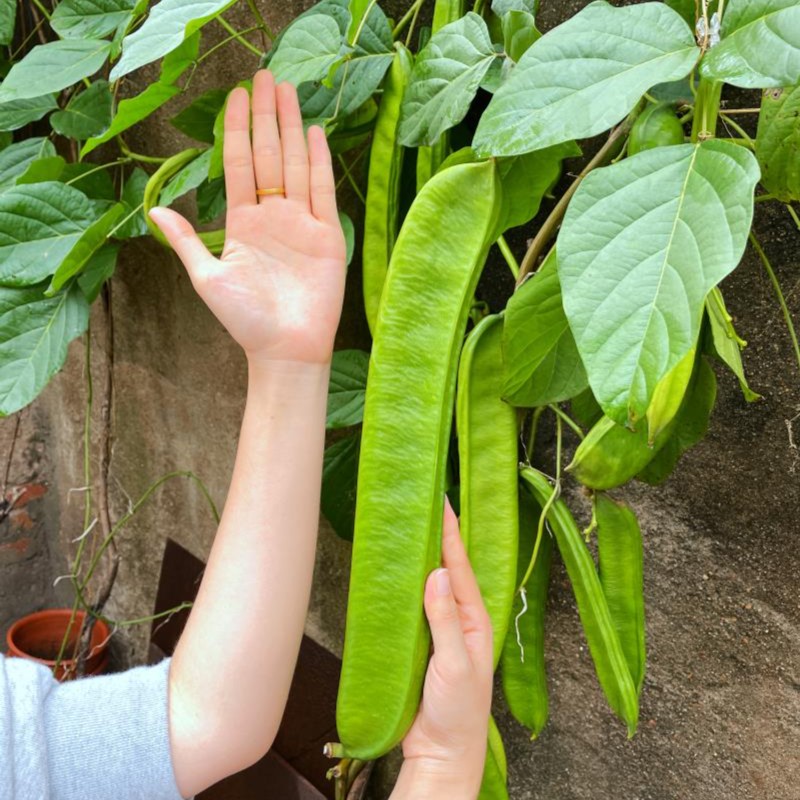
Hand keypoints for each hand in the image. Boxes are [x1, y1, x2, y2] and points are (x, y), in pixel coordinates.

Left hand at [149, 70, 346, 366]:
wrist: (285, 349)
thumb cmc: (245, 320)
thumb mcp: (207, 278)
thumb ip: (186, 241)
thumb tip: (154, 211)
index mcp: (242, 223)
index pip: (237, 165)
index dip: (235, 129)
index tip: (236, 95)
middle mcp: (272, 216)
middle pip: (267, 155)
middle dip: (266, 116)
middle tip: (265, 75)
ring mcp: (301, 223)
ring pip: (296, 164)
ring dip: (291, 127)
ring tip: (288, 90)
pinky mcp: (327, 235)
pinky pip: (323, 191)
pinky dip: (320, 162)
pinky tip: (315, 132)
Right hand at [391, 500, 493, 798]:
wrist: (442, 753)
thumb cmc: (457, 713)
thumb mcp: (453, 665)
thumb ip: (444, 621)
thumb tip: (438, 574)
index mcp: (475, 621)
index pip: (461, 568)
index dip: (451, 535)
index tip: (441, 503)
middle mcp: (459, 620)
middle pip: (446, 571)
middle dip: (436, 539)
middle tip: (422, 506)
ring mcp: (439, 631)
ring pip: (428, 587)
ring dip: (420, 559)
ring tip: (406, 530)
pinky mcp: (419, 644)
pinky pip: (412, 608)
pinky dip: (404, 587)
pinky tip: (393, 575)